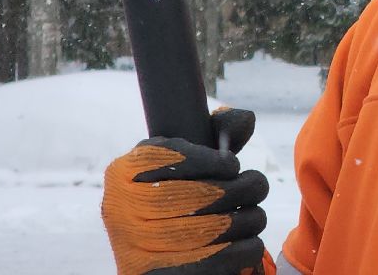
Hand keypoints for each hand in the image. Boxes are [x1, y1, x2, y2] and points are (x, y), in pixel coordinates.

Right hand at [101, 106, 270, 274]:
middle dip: (246, 187)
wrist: (154, 258)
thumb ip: (214, 133)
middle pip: (208, 192)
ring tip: (250, 214)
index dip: (218, 160)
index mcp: (125, 172)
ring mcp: (139, 246)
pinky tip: (245, 241)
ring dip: (251, 217)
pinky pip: (226, 256)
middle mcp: (123, 208)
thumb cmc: (175, 197)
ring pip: (224, 225)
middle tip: (253, 187)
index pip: (179, 155)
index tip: (230, 165)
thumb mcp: (183, 161)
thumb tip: (244, 119)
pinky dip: (247, 247)